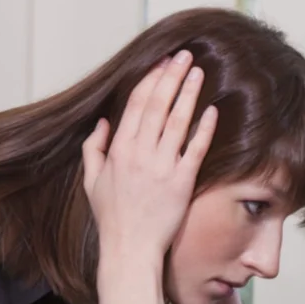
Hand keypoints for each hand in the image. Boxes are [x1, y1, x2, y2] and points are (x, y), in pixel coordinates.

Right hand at [82, 51, 217, 261]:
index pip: (136, 104)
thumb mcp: (91, 180)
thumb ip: (94, 148)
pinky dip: (204, 129)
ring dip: (189, 94)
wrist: (130, 248)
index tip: (162, 63)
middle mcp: (140, 153)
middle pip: (158, 105)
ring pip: (177, 122)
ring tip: (199, 72)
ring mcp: (162, 166)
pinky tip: (213, 110)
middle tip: (184, 56)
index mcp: (119, 148)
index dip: (151, 80)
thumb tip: (102, 122)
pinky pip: (195, 150)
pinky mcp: (182, 182)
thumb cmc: (112, 217)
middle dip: (171, 76)